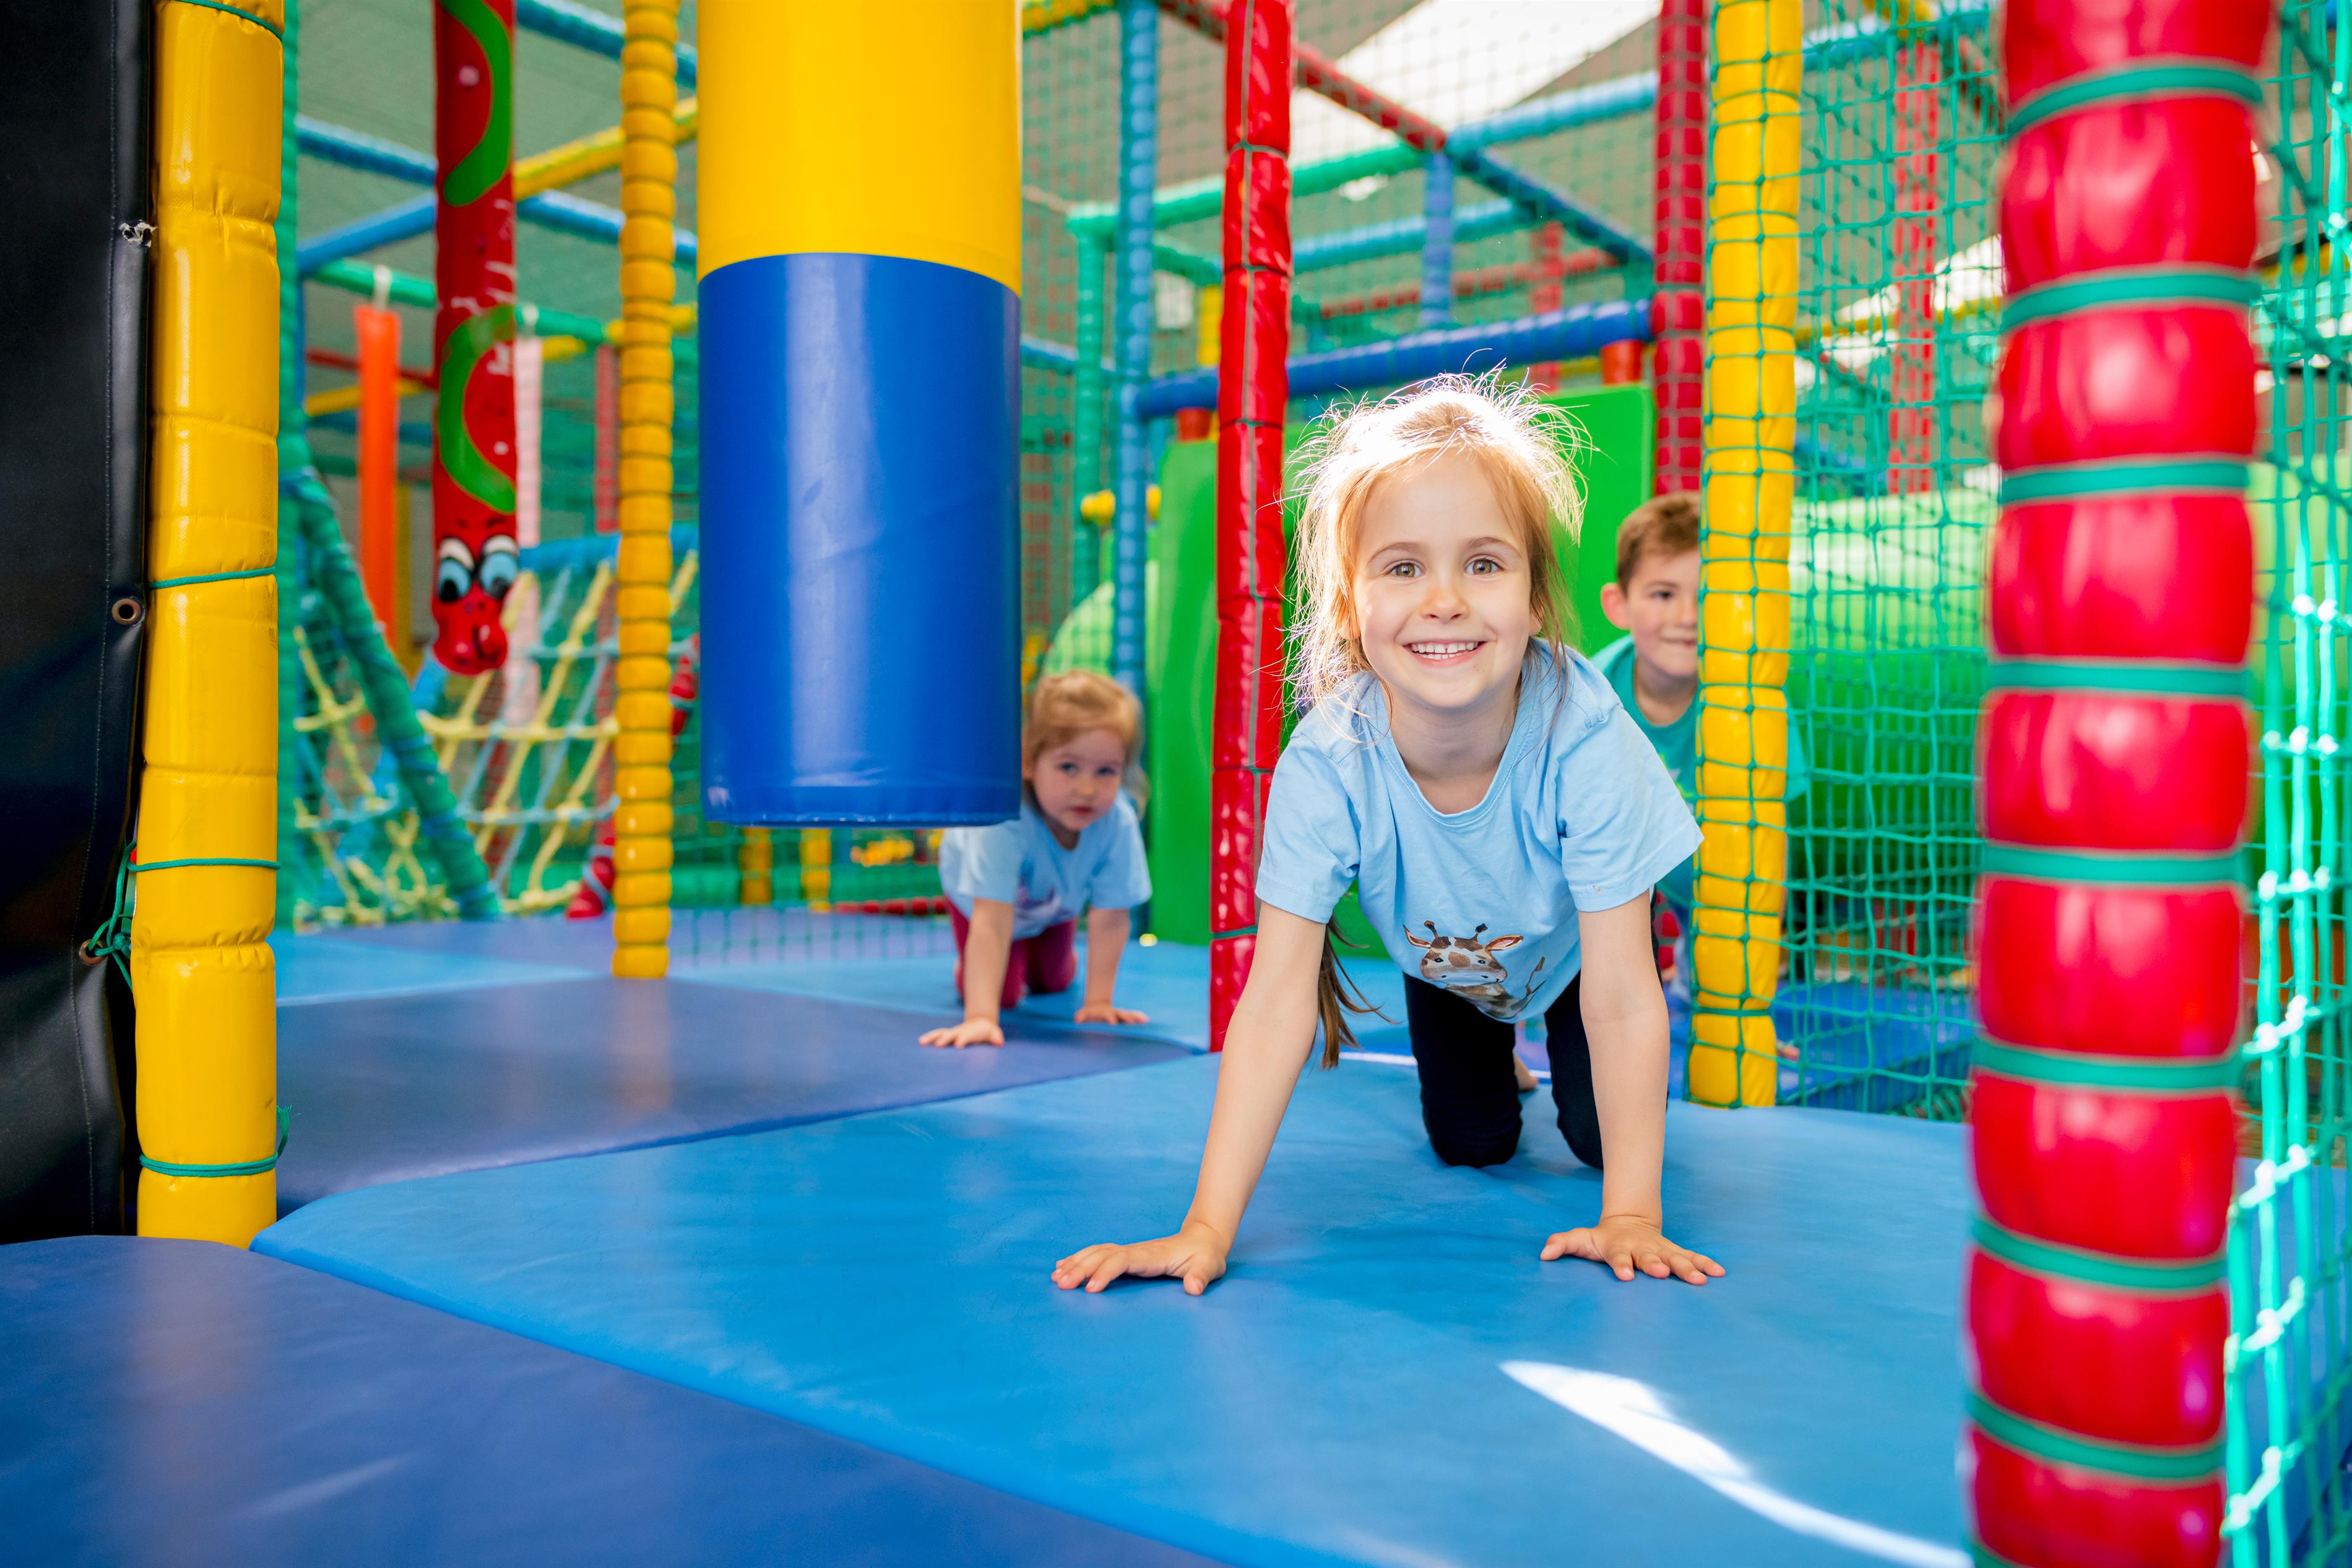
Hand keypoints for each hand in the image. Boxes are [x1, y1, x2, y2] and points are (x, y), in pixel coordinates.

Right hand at [919, 1018, 1003, 1047]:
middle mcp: (959, 1031)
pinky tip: (920, 1043)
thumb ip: (996, 1037)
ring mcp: (952, 1033)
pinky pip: (936, 1035)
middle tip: (938, 1045)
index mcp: (971, 1032)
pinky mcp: (947, 1035)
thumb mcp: (994, 1034)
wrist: (980, 1023)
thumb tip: (999, 1043)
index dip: (962, 1039)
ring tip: (921, 1042)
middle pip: (950, 1034)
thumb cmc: (988, 1032)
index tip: (958, 1045)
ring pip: (940, 1033)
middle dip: (944, 1038)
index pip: (966, 1036)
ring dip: (931, 1037)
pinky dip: (929, 1038)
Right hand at [1052, 1219, 1228, 1295]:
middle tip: (1060, 1284)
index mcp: (1152, 1255)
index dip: (1106, 1272)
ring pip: (1097, 1252)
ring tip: (1056, 1276)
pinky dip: (1080, 1258)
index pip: (1123, 1260)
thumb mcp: (1209, 1267)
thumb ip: (1201, 1276)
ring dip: (1076, 1262)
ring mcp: (1131, 1251)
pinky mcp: (1128, 1254)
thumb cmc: (1205, 1256)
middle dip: (1081, 1268)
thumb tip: (1194, 1288)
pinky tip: (1064, 1265)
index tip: (1090, 1288)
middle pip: (1103, 1255)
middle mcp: (1137, 1250)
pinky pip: (1099, 1253)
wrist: (1203, 1239)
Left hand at [1073, 1001, 1150, 1025]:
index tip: (1113, 1022)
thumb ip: (1081, 1015)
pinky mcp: (1125, 1019)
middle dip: (1126, 1017)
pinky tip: (1146, 1020)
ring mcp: (1121, 1015)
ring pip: (1129, 1015)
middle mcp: (1114, 1013)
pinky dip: (1139, 1019)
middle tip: (1131, 1020)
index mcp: (1104, 1012)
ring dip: (1136, 1017)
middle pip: (1121, 1013)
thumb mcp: (1083, 1013)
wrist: (1097, 1008)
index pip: (1108, 1014)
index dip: (1110, 1018)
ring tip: (1144, 1020)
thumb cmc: (1089, 1014)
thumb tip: (1078, 1018)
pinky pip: (1134, 1018)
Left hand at [1541, 1214, 1722, 1284]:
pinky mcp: (1675, 1253)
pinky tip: (1719, 1273)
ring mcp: (1661, 1250)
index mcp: (1619, 1247)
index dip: (1621, 1265)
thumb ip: (1562, 1244)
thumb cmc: (1602, 1238)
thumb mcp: (1581, 1239)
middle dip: (1656, 1265)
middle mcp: (1642, 1249)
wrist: (1629, 1221)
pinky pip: (1692, 1258)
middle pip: (1650, 1258)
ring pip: (1675, 1258)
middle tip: (1662, 1274)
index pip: (1618, 1256)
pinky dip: (1705, 1264)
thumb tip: (1544, 1254)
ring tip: (1700, 1280)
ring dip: (1687, 1268)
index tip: (1625, 1275)